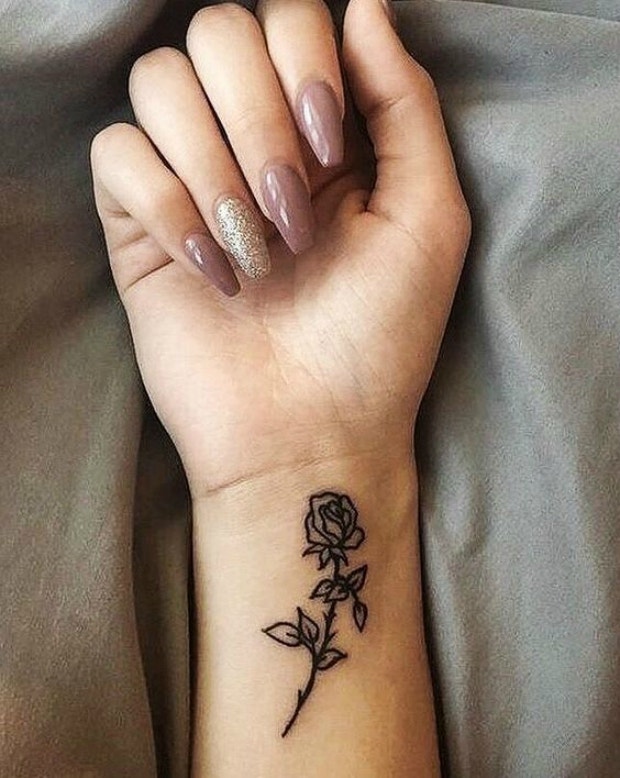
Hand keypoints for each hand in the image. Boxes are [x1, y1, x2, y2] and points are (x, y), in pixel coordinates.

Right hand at [90, 0, 469, 500]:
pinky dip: (164, 205)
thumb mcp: (427, 217)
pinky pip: (116, 155)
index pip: (286, 16)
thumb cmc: (379, 338)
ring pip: (158, 82)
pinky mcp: (139, 227)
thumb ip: (404, 103)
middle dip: (258, 116)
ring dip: (213, 163)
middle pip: (214, 31)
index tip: (332, 148)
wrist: (310, 433)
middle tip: (291, 209)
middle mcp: (253, 143)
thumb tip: (365, 3)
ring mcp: (191, 181)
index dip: (303, 60)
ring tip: (254, 249)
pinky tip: (208, 269)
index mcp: (324, 132)